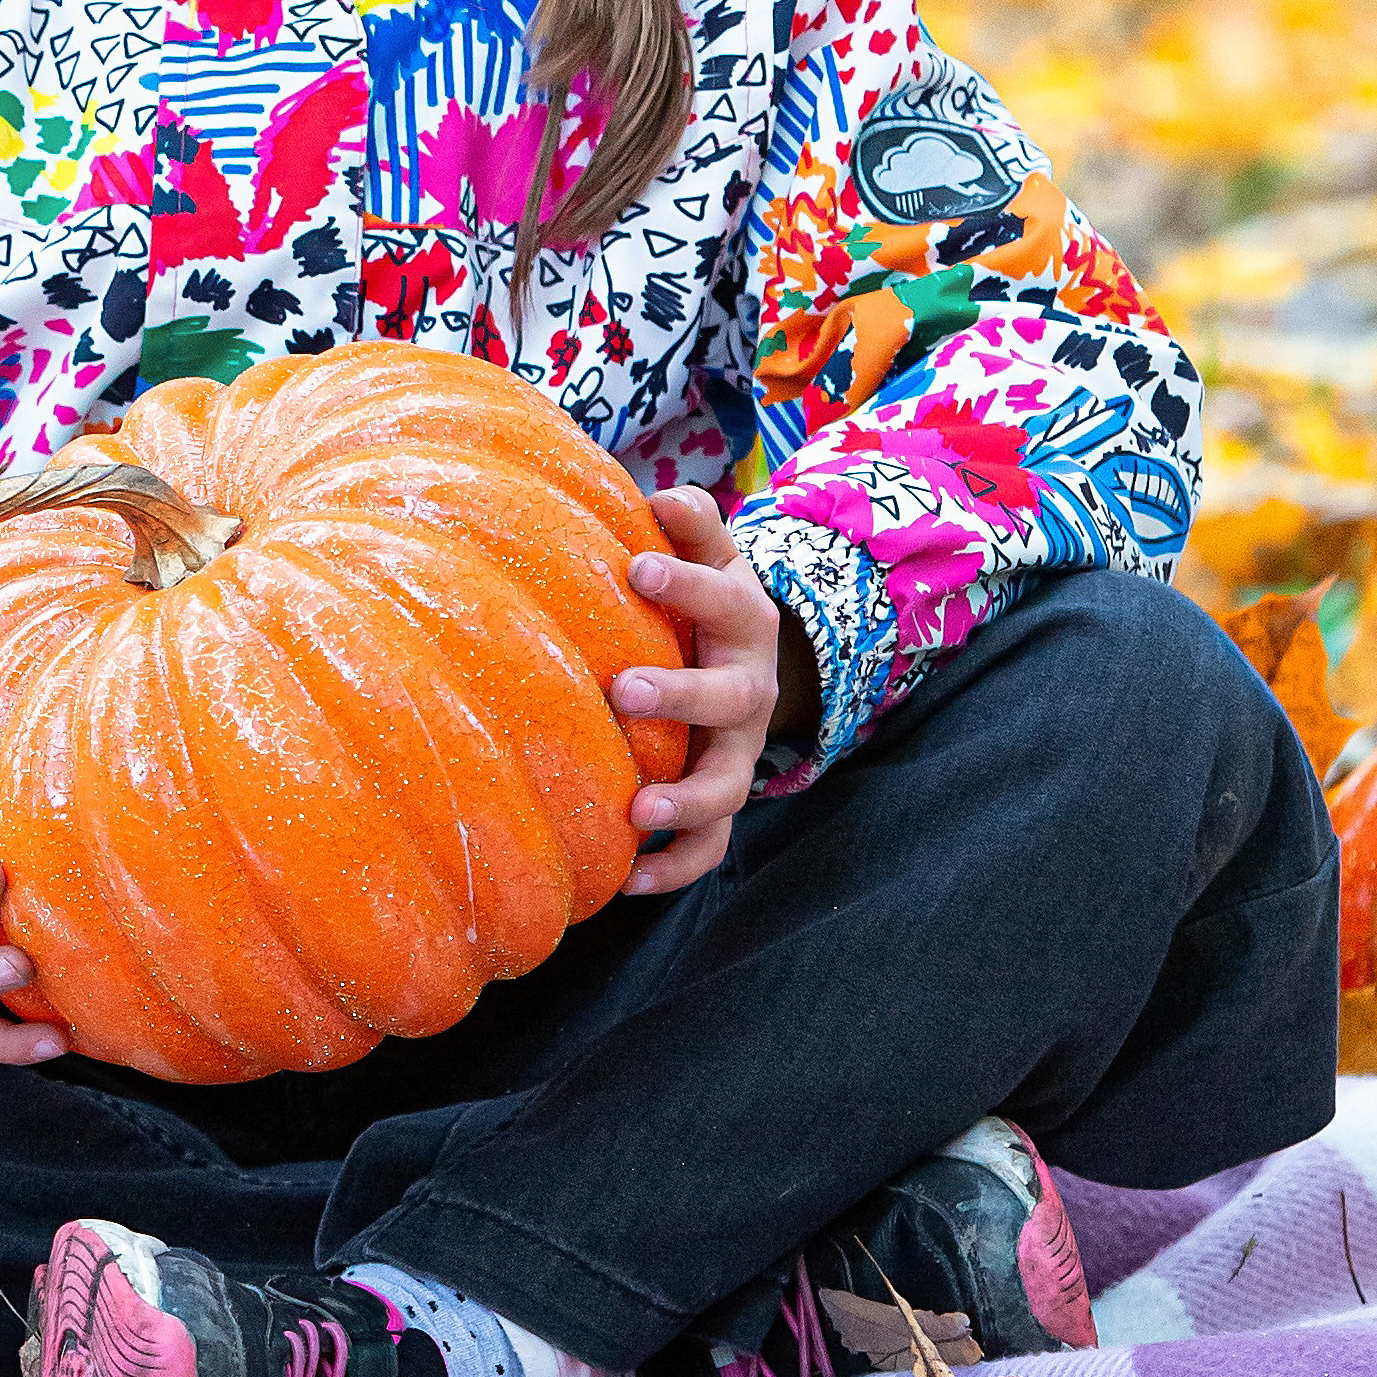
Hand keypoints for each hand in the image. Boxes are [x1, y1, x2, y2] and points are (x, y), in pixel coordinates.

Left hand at [608, 486, 815, 896]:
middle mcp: (749, 690)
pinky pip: (711, 847)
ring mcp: (739, 752)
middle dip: (680, 696)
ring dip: (687, 803)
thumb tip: (664, 495)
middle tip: (624, 689)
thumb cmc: (708, 601)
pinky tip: (628, 880)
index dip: (687, 583)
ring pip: (727, 786)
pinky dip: (676, 868)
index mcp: (744, 621)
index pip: (723, 597)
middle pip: (728, 698)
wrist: (752, 662)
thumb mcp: (713, 556)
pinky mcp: (723, 799)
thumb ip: (693, 525)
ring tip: (639, 812)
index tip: (637, 567)